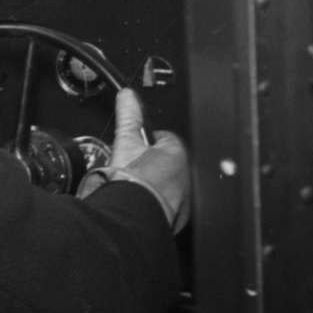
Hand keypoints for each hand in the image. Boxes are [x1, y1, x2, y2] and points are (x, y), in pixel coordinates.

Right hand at [78, 88, 190, 233]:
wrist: (133, 213)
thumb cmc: (133, 178)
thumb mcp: (126, 141)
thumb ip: (129, 116)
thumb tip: (128, 96)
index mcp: (177, 151)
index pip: (164, 138)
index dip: (146, 141)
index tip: (135, 147)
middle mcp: (186, 173)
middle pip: (168, 161)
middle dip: (153, 162)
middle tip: (134, 167)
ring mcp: (184, 196)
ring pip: (169, 183)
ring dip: (157, 182)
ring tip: (137, 185)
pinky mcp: (179, 215)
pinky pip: (169, 203)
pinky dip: (159, 202)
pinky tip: (143, 201)